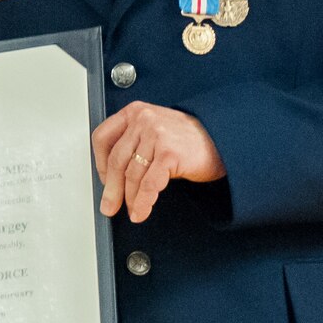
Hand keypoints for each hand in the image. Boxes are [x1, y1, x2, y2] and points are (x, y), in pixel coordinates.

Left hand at [90, 101, 223, 222]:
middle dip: (111, 189)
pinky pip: (149, 184)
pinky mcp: (169, 152)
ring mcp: (157, 134)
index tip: (104, 180)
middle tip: (109, 205)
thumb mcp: (155, 131)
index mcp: (135, 112)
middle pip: (116, 160)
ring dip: (130, 199)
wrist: (223, 140)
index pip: (103, 137)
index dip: (99, 163)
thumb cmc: (188, 139)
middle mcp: (143, 119)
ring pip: (132, 174)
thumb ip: (133, 144)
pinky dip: (143, 202)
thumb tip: (112, 177)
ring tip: (131, 210)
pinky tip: (142, 211)